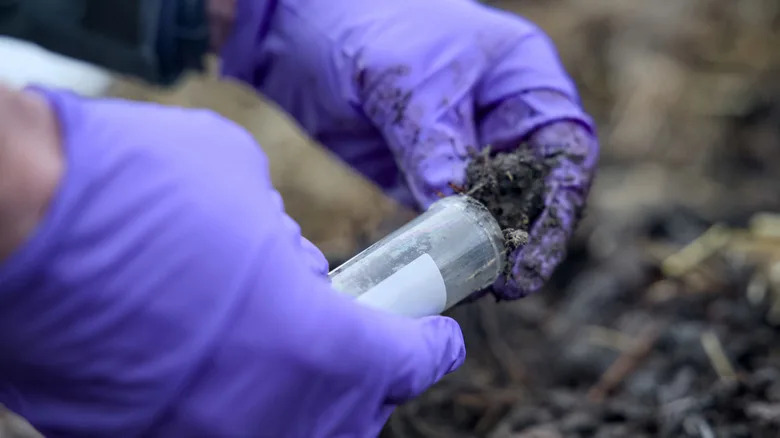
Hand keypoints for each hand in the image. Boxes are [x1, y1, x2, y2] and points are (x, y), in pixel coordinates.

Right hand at [0, 88, 463, 436]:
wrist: (14, 219)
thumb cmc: (140, 187)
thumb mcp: (244, 186)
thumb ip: (285, 243)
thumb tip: (289, 264)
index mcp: (319, 344)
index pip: (408, 364)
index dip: (429, 346)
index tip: (435, 336)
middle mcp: (272, 414)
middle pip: (353, 418)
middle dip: (362, 380)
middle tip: (352, 342)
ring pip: (285, 436)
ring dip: (296, 400)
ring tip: (277, 353)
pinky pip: (212, 431)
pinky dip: (228, 406)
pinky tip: (210, 365)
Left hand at [220, 0, 598, 298]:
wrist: (304, 32)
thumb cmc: (369, 28)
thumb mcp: (411, 85)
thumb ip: (435, 146)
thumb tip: (452, 211)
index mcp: (521, 80)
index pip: (564, 149)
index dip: (558, 206)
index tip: (535, 252)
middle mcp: (503, 119)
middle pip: (535, 190)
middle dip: (526, 238)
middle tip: (509, 285)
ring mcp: (466, 150)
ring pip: (492, 212)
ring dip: (487, 250)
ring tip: (477, 289)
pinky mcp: (427, 175)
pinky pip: (446, 219)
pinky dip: (447, 248)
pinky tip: (442, 273)